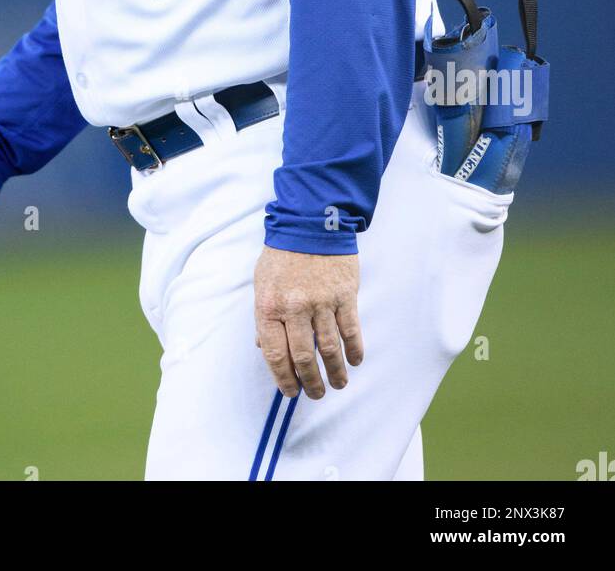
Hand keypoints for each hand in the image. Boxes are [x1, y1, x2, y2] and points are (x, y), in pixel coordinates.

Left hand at [253, 245, 362, 398]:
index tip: (290, 391)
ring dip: (335, 373)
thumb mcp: (262, 282)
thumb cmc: (282, 253)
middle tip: (315, 394)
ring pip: (330, 349)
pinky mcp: (345, 295)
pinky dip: (355, 350)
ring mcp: (321, 302)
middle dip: (310, 383)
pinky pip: (351, 330)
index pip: (275, 354)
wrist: (310, 221)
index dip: (283, 378)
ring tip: (338, 384)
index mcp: (269, 306)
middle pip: (303, 358)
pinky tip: (355, 360)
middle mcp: (295, 307)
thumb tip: (263, 347)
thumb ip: (263, 316)